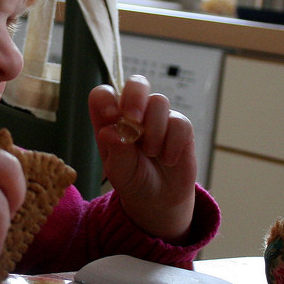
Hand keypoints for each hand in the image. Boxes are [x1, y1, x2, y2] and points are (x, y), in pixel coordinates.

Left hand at [88, 75, 197, 241]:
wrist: (160, 200)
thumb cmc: (134, 182)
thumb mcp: (120, 173)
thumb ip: (116, 151)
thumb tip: (109, 131)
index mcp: (111, 120)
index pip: (103, 94)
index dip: (106, 98)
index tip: (111, 116)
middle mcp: (133, 113)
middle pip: (136, 83)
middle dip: (135, 97)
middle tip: (134, 119)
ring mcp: (157, 118)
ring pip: (159, 101)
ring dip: (154, 130)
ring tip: (152, 154)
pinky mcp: (180, 127)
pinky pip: (179, 122)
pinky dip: (173, 143)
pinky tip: (168, 160)